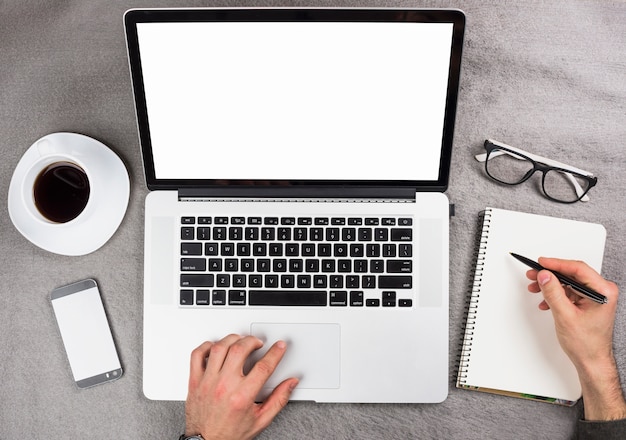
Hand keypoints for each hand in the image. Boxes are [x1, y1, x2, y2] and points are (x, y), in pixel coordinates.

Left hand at [184, 335, 298, 439]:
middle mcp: (224, 386)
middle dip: (253, 341)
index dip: (275, 353)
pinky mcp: (194, 381)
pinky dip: (206, 346)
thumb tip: (290, 383)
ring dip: (232, 339)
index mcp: (242, 397)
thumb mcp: (261, 420)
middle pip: (240, 349)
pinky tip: (216, 347)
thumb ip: (278, 399)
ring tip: (240, 342)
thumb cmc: (230, 433)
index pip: (263, 366)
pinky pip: (197, 355)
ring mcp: (207, 382)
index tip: (279, 346)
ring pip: (219, 348)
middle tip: (258, 343)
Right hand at [526, 257, 625, 420]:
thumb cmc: (587, 344)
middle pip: (572, 274)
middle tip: (534, 274)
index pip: (577, 269)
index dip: (557, 264)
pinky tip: (545, 301)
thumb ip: (553, 293)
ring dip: (550, 285)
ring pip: (568, 282)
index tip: (541, 262)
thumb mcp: (565, 315)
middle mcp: (602, 292)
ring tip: (535, 287)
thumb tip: (545, 275)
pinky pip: (568, 292)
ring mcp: (595, 297)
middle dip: (550, 274)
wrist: (591, 361)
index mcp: (603, 292)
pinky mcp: (587, 302)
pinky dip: (555, 294)